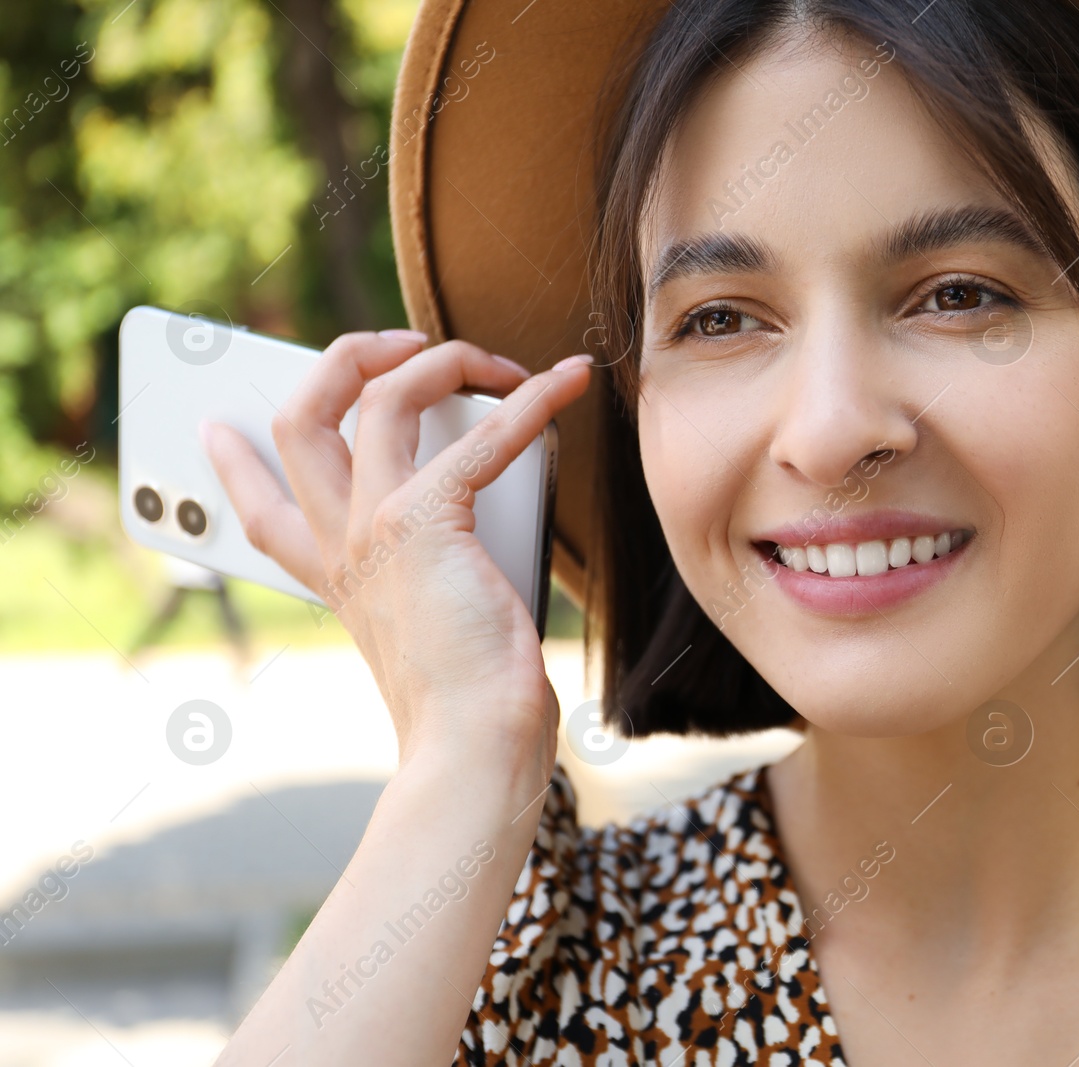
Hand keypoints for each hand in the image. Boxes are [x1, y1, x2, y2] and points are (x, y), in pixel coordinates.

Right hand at [201, 330, 591, 769]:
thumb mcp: (437, 627)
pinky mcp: (426, 524)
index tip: (219, 428)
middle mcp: (343, 546)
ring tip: (490, 360)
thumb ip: (442, 573)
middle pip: (302, 421)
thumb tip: (494, 528)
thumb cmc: (471, 700)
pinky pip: (478, 437)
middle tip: (399, 344)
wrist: (475, 746)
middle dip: (345, 359)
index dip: (235, 463)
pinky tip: (565, 384)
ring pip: (378, 399)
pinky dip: (530, 402)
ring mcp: (376, 530)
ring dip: (440, 361)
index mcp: (336, 578)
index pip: (261, 512)